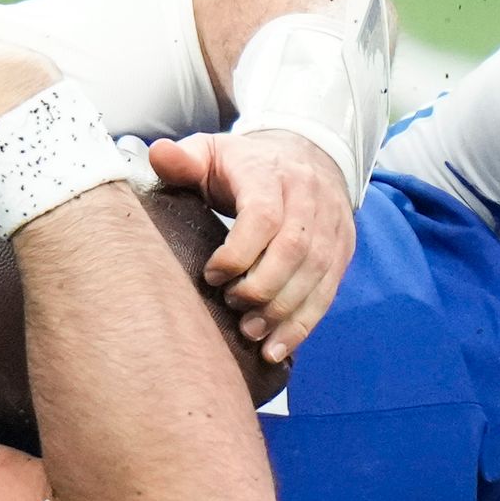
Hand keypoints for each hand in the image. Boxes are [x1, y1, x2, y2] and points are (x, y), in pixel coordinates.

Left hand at [145, 131, 355, 362]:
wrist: (308, 153)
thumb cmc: (247, 163)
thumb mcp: (211, 152)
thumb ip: (183, 159)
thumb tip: (158, 154)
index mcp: (271, 174)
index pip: (265, 216)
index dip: (239, 252)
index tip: (212, 275)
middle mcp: (308, 199)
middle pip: (294, 250)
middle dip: (261, 288)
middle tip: (232, 307)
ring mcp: (331, 226)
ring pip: (315, 274)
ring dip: (281, 311)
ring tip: (250, 332)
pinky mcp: (341, 251)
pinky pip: (328, 293)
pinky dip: (302, 325)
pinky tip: (276, 348)